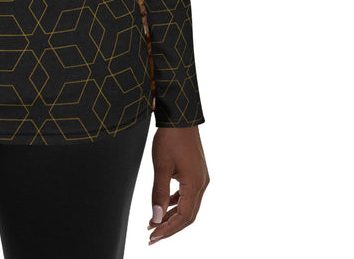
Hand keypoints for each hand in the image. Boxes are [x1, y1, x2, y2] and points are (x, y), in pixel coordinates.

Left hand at [145, 125, 208, 244]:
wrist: (180, 116)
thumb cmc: (170, 138)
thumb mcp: (161, 167)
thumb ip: (159, 194)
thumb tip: (156, 218)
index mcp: (195, 184)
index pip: (183, 217)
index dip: (168, 230)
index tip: (152, 237)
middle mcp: (202, 183)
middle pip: (188, 215)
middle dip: (170, 227)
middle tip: (152, 236)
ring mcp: (201, 177)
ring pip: (188, 205)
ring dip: (172, 215)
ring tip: (155, 223)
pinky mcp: (196, 171)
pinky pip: (188, 194)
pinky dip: (176, 202)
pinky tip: (165, 205)